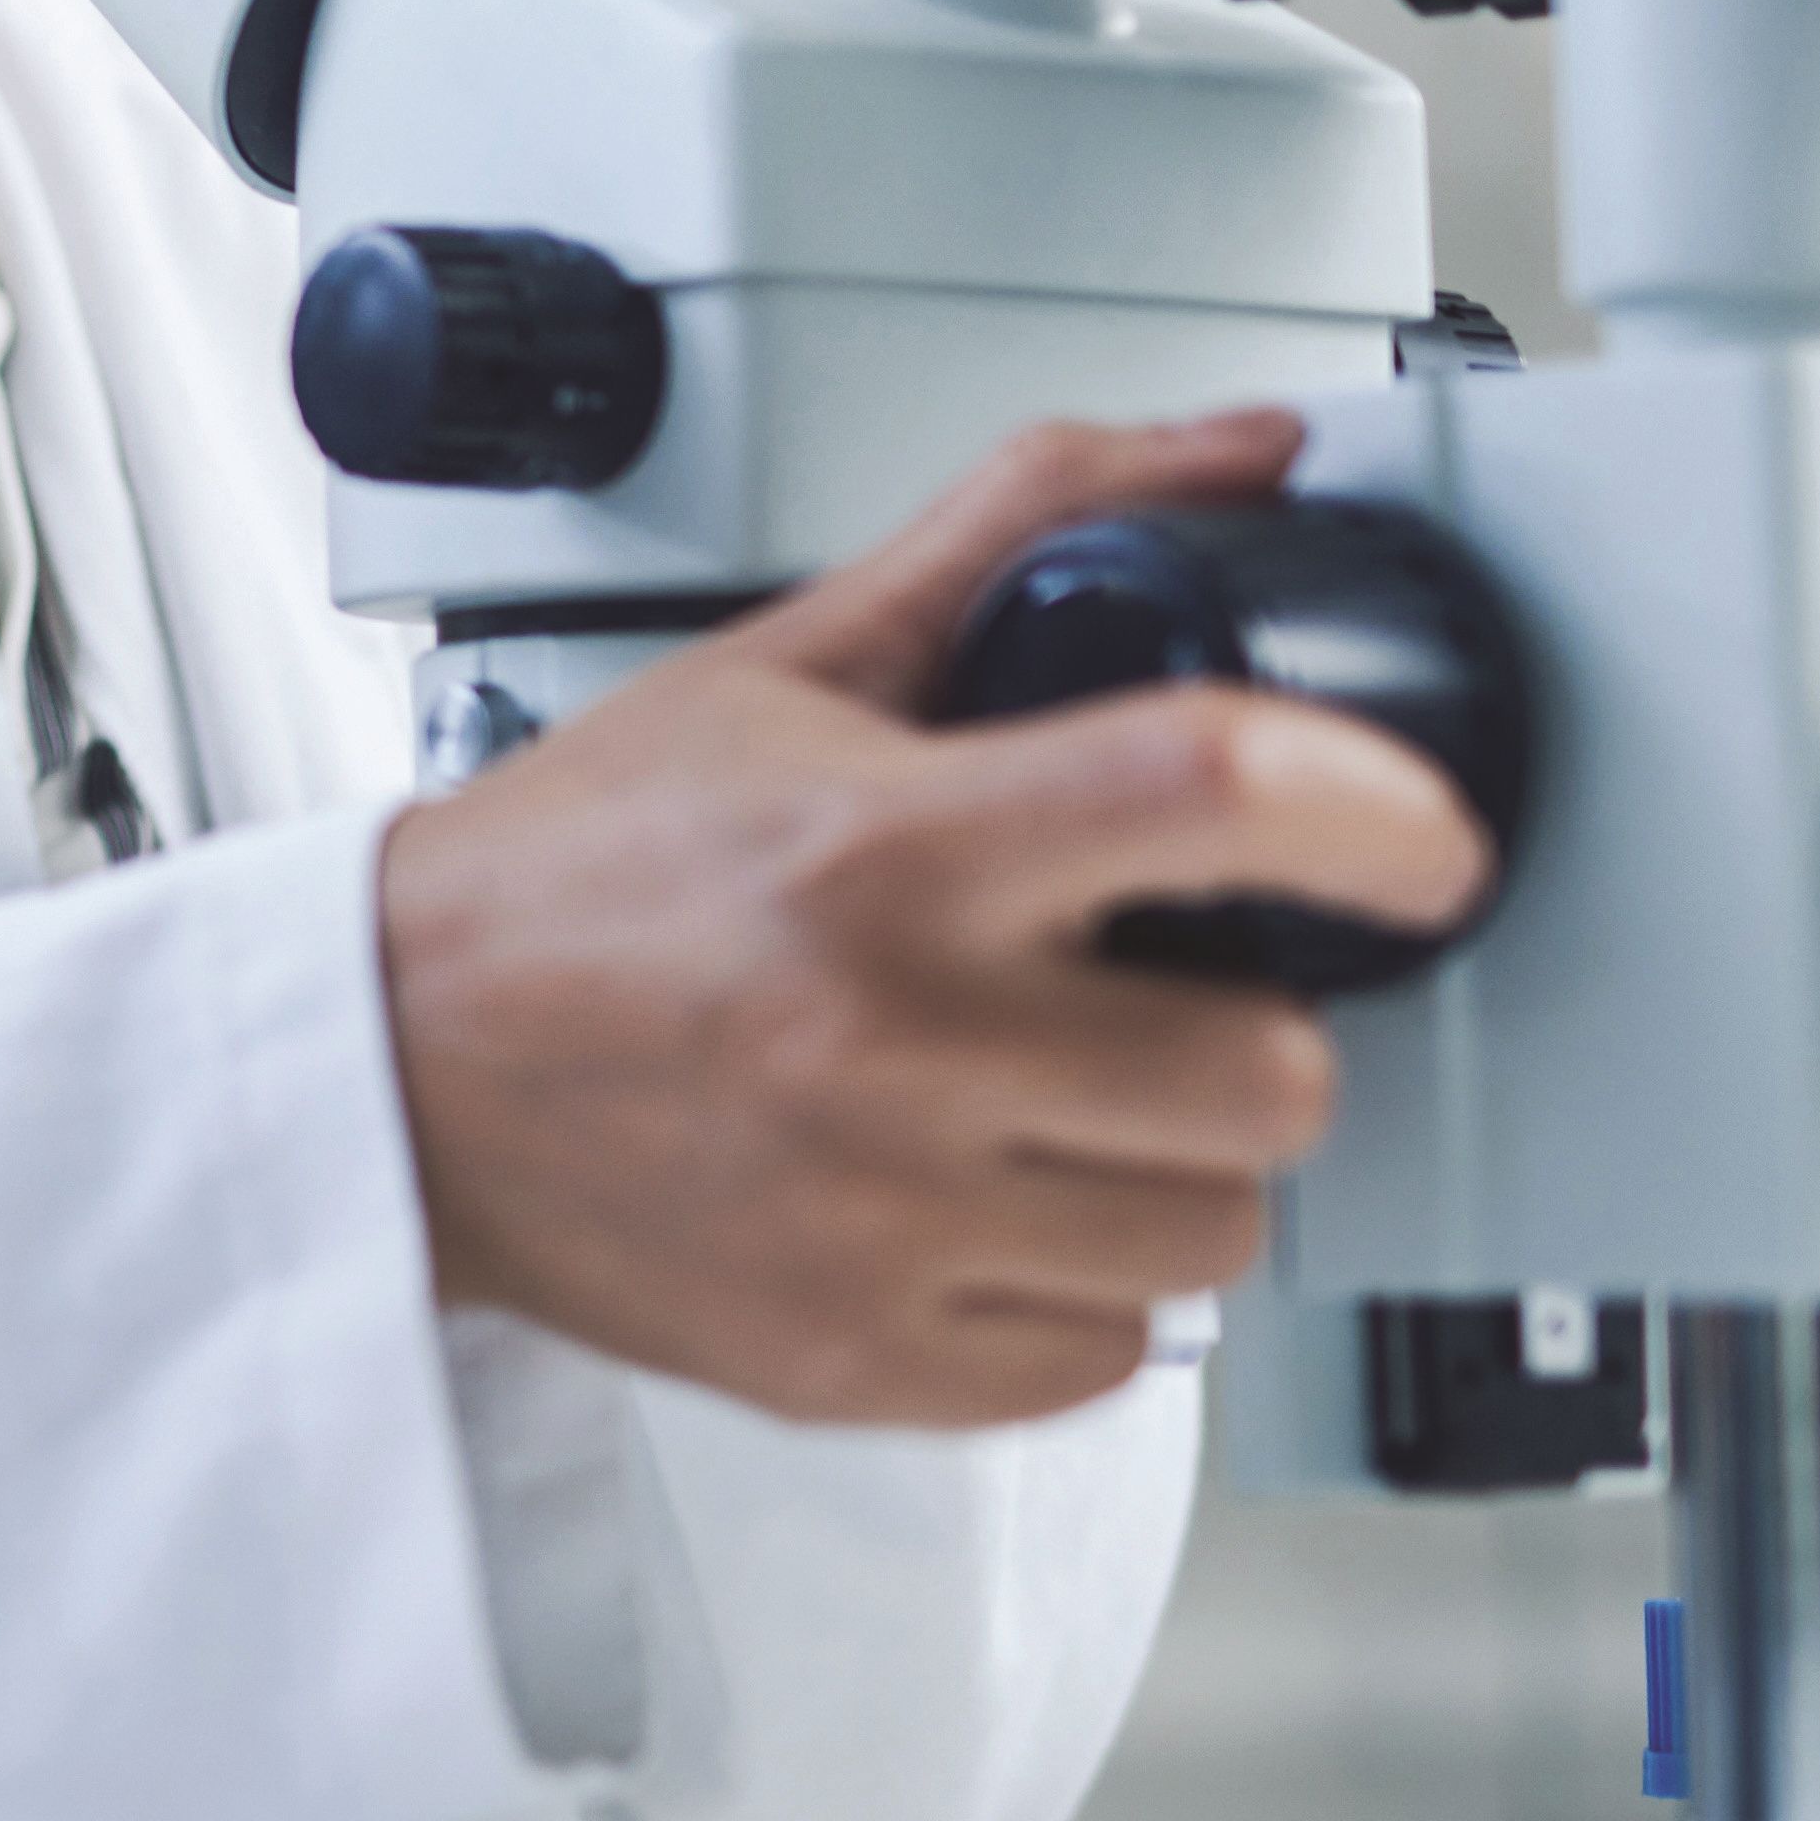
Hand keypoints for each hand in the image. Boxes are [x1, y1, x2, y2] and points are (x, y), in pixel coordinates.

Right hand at [372, 410, 1489, 1427]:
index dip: (1375, 811)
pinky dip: (1077, 1293)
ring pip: (1215, 1236)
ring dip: (1172, 1170)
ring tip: (1060, 1104)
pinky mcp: (862, 1363)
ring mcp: (881, 1225)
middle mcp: (888, 1046)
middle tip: (1159, 996)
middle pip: (1271, 1077)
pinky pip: (1108, 1362)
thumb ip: (1018, 535)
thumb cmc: (577, 877)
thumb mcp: (788, 667)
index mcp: (881, 852)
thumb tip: (1231, 457)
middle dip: (1251, 1031)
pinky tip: (987, 1206)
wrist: (393, 1072)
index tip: (1426, 839)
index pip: (1210, 791)